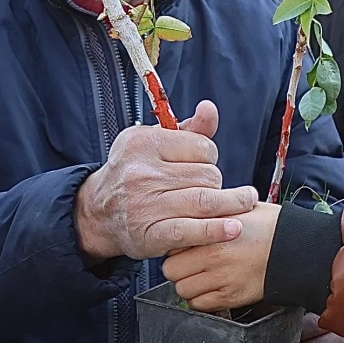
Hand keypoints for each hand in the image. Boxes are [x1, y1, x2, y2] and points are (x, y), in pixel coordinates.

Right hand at [75, 100, 257, 261]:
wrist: (99, 212)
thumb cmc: (134, 173)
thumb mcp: (153, 143)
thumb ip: (187, 129)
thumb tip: (210, 108)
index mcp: (143, 143)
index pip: (201, 147)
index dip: (210, 157)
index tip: (205, 165)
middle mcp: (142, 173)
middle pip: (207, 176)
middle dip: (217, 182)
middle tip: (214, 187)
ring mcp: (146, 205)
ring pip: (206, 201)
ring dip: (232, 204)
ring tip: (245, 202)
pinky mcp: (151, 234)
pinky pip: (191, 230)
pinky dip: (216, 230)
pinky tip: (234, 228)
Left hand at [162, 202, 279, 310]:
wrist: (298, 250)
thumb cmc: (271, 227)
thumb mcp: (239, 208)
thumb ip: (211, 213)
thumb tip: (190, 214)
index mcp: (213, 233)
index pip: (172, 243)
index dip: (178, 244)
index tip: (186, 245)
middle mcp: (214, 257)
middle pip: (171, 269)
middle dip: (178, 266)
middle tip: (191, 262)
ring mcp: (222, 280)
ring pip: (182, 289)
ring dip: (189, 284)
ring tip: (202, 275)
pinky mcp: (231, 297)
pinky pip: (199, 304)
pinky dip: (201, 298)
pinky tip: (211, 287)